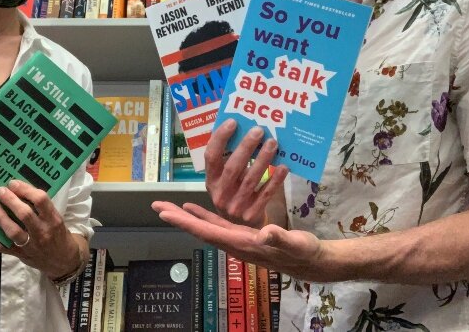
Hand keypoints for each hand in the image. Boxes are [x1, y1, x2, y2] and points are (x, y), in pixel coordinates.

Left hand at [0, 179, 82, 278]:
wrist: (63, 261)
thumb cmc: (59, 235)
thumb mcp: (57, 219)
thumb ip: (42, 208)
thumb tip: (20, 191)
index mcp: (53, 219)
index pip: (40, 200)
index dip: (25, 189)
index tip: (14, 183)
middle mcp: (42, 232)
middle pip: (24, 214)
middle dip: (10, 200)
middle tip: (0, 191)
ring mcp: (30, 245)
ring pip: (12, 231)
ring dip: (0, 217)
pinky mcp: (20, 254)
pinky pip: (2, 247)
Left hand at [152, 200, 321, 281]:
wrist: (312, 262)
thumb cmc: (304, 253)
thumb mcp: (295, 244)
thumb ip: (279, 238)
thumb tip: (263, 234)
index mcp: (242, 244)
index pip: (207, 231)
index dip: (186, 221)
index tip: (165, 213)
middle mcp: (233, 243)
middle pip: (199, 229)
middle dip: (177, 218)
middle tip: (156, 205)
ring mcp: (236, 240)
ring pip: (205, 227)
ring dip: (185, 217)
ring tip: (167, 207)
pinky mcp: (242, 235)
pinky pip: (217, 225)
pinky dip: (203, 216)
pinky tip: (193, 209)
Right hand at [204, 119, 287, 226]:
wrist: (241, 231)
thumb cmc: (234, 196)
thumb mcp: (224, 181)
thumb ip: (228, 161)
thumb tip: (241, 129)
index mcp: (210, 181)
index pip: (211, 157)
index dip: (220, 139)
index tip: (232, 122)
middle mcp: (220, 194)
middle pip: (232, 167)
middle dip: (246, 147)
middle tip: (259, 130)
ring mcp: (236, 206)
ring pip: (250, 179)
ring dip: (263, 159)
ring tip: (273, 143)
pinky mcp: (251, 215)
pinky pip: (265, 194)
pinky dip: (275, 180)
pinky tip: (283, 167)